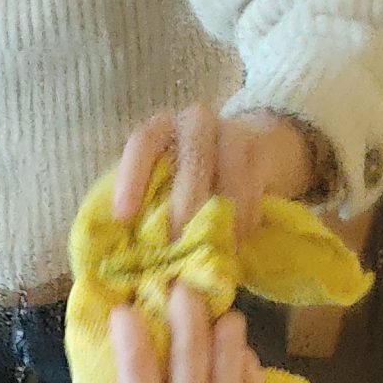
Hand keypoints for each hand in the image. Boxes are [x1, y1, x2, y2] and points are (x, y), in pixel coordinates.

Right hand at [111, 284, 296, 382]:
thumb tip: (130, 346)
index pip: (137, 371)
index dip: (129, 331)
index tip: (127, 308)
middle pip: (189, 342)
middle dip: (183, 303)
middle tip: (180, 288)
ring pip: (228, 339)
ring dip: (218, 321)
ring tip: (212, 321)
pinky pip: (248, 359)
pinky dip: (237, 352)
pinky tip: (229, 360)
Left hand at [114, 104, 317, 242]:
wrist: (253, 146)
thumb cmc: (194, 176)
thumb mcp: (166, 183)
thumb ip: (147, 210)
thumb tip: (125, 259)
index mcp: (161, 130)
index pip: (142, 143)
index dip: (132, 178)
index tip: (123, 217)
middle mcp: (194, 123)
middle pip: (190, 163)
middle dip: (183, 212)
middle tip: (176, 251)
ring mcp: (230, 132)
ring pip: (226, 175)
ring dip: (218, 220)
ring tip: (211, 255)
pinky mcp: (258, 150)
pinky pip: (251, 187)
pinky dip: (242, 220)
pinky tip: (235, 244)